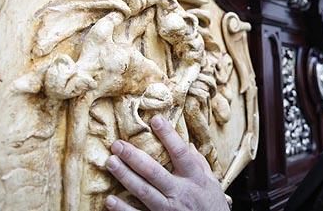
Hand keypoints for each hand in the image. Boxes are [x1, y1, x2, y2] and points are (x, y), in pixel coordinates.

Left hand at [105, 117, 228, 210]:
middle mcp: (181, 192)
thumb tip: (188, 145)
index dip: (168, 136)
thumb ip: (199, 164)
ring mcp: (169, 209)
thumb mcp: (212, 183)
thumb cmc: (212, 206)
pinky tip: (110, 200)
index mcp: (195, 178)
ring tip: (111, 162)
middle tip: (117, 145)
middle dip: (134, 157)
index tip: (155, 120)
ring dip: (125, 176)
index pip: (180, 152)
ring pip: (143, 191)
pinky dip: (123, 209)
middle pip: (154, 172)